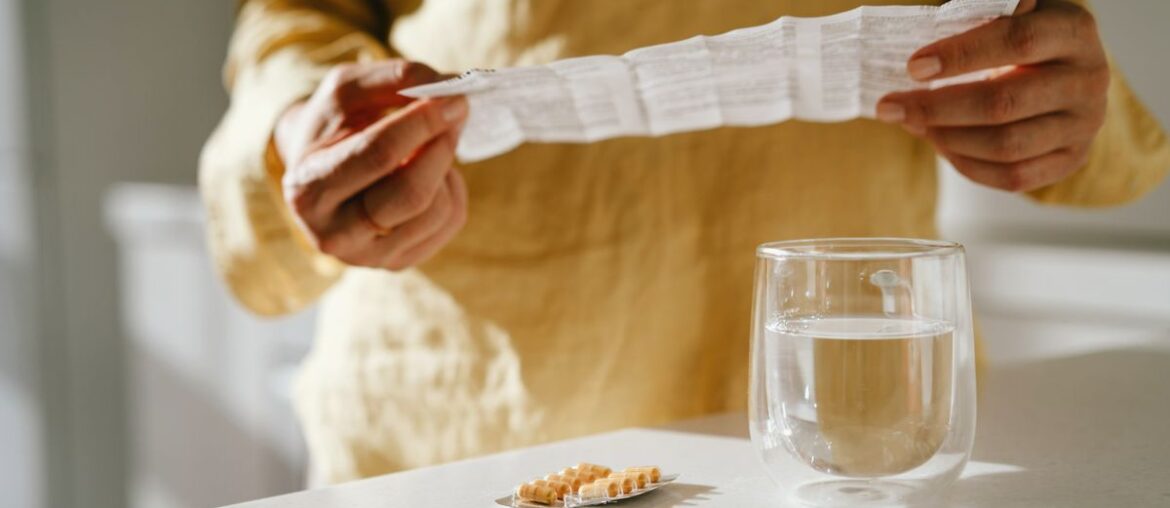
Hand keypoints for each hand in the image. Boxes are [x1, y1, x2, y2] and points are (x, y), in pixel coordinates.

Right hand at [275, 60, 468, 269]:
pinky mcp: (399, 262)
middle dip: (441, 147)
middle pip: (411, 194)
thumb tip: (447, 87)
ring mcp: (368, 256)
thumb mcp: (346, 90)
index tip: (453, 97)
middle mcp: (332, 234)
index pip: (377, 156)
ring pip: (436, 211)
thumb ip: (391, 79)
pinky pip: (449, 223)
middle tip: (457, 112)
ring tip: (431, 145)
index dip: (421, 124)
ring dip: (446, 168)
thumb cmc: (333, 128)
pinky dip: (452, 189)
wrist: (319, 173)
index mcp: (307, 188)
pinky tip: (431, 174)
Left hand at [877, 0, 1108, 191]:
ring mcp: (1083, 125)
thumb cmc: (1020, 37)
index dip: (961, 55)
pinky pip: (1012, 176)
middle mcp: (1088, 79)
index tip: (913, 67)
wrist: (1063, 73)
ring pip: (1005, 145)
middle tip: (889, 107)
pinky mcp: (1071, 159)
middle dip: (937, 108)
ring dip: (946, 138)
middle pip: (1004, 103)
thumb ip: (983, 11)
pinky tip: (940, 143)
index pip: (1017, 41)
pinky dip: (966, 164)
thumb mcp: (1008, 13)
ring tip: (913, 123)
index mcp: (1074, 31)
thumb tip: (946, 21)